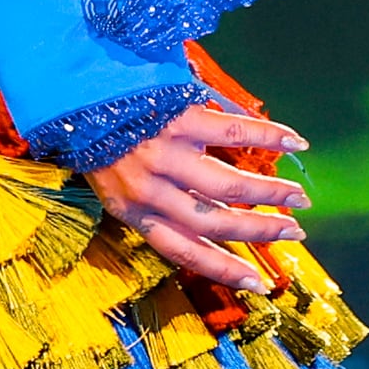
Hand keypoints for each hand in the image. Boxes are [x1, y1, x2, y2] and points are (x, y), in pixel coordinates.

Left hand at [86, 102, 310, 295]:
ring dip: (271, 194)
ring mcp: (165, 154)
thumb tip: (203, 214)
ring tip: (299, 198)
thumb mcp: (112, 179)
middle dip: (260, 231)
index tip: (259, 285)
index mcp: (131, 210)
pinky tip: (296, 143)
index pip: (184, 251)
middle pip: (215, 222)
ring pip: (229, 186)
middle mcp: (149, 189)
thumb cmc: (94, 132)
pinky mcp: (178, 118)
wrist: (70, 83)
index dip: (224, 269)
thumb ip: (151, 200)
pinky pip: (235, 132)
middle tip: (294, 233)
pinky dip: (270, 137)